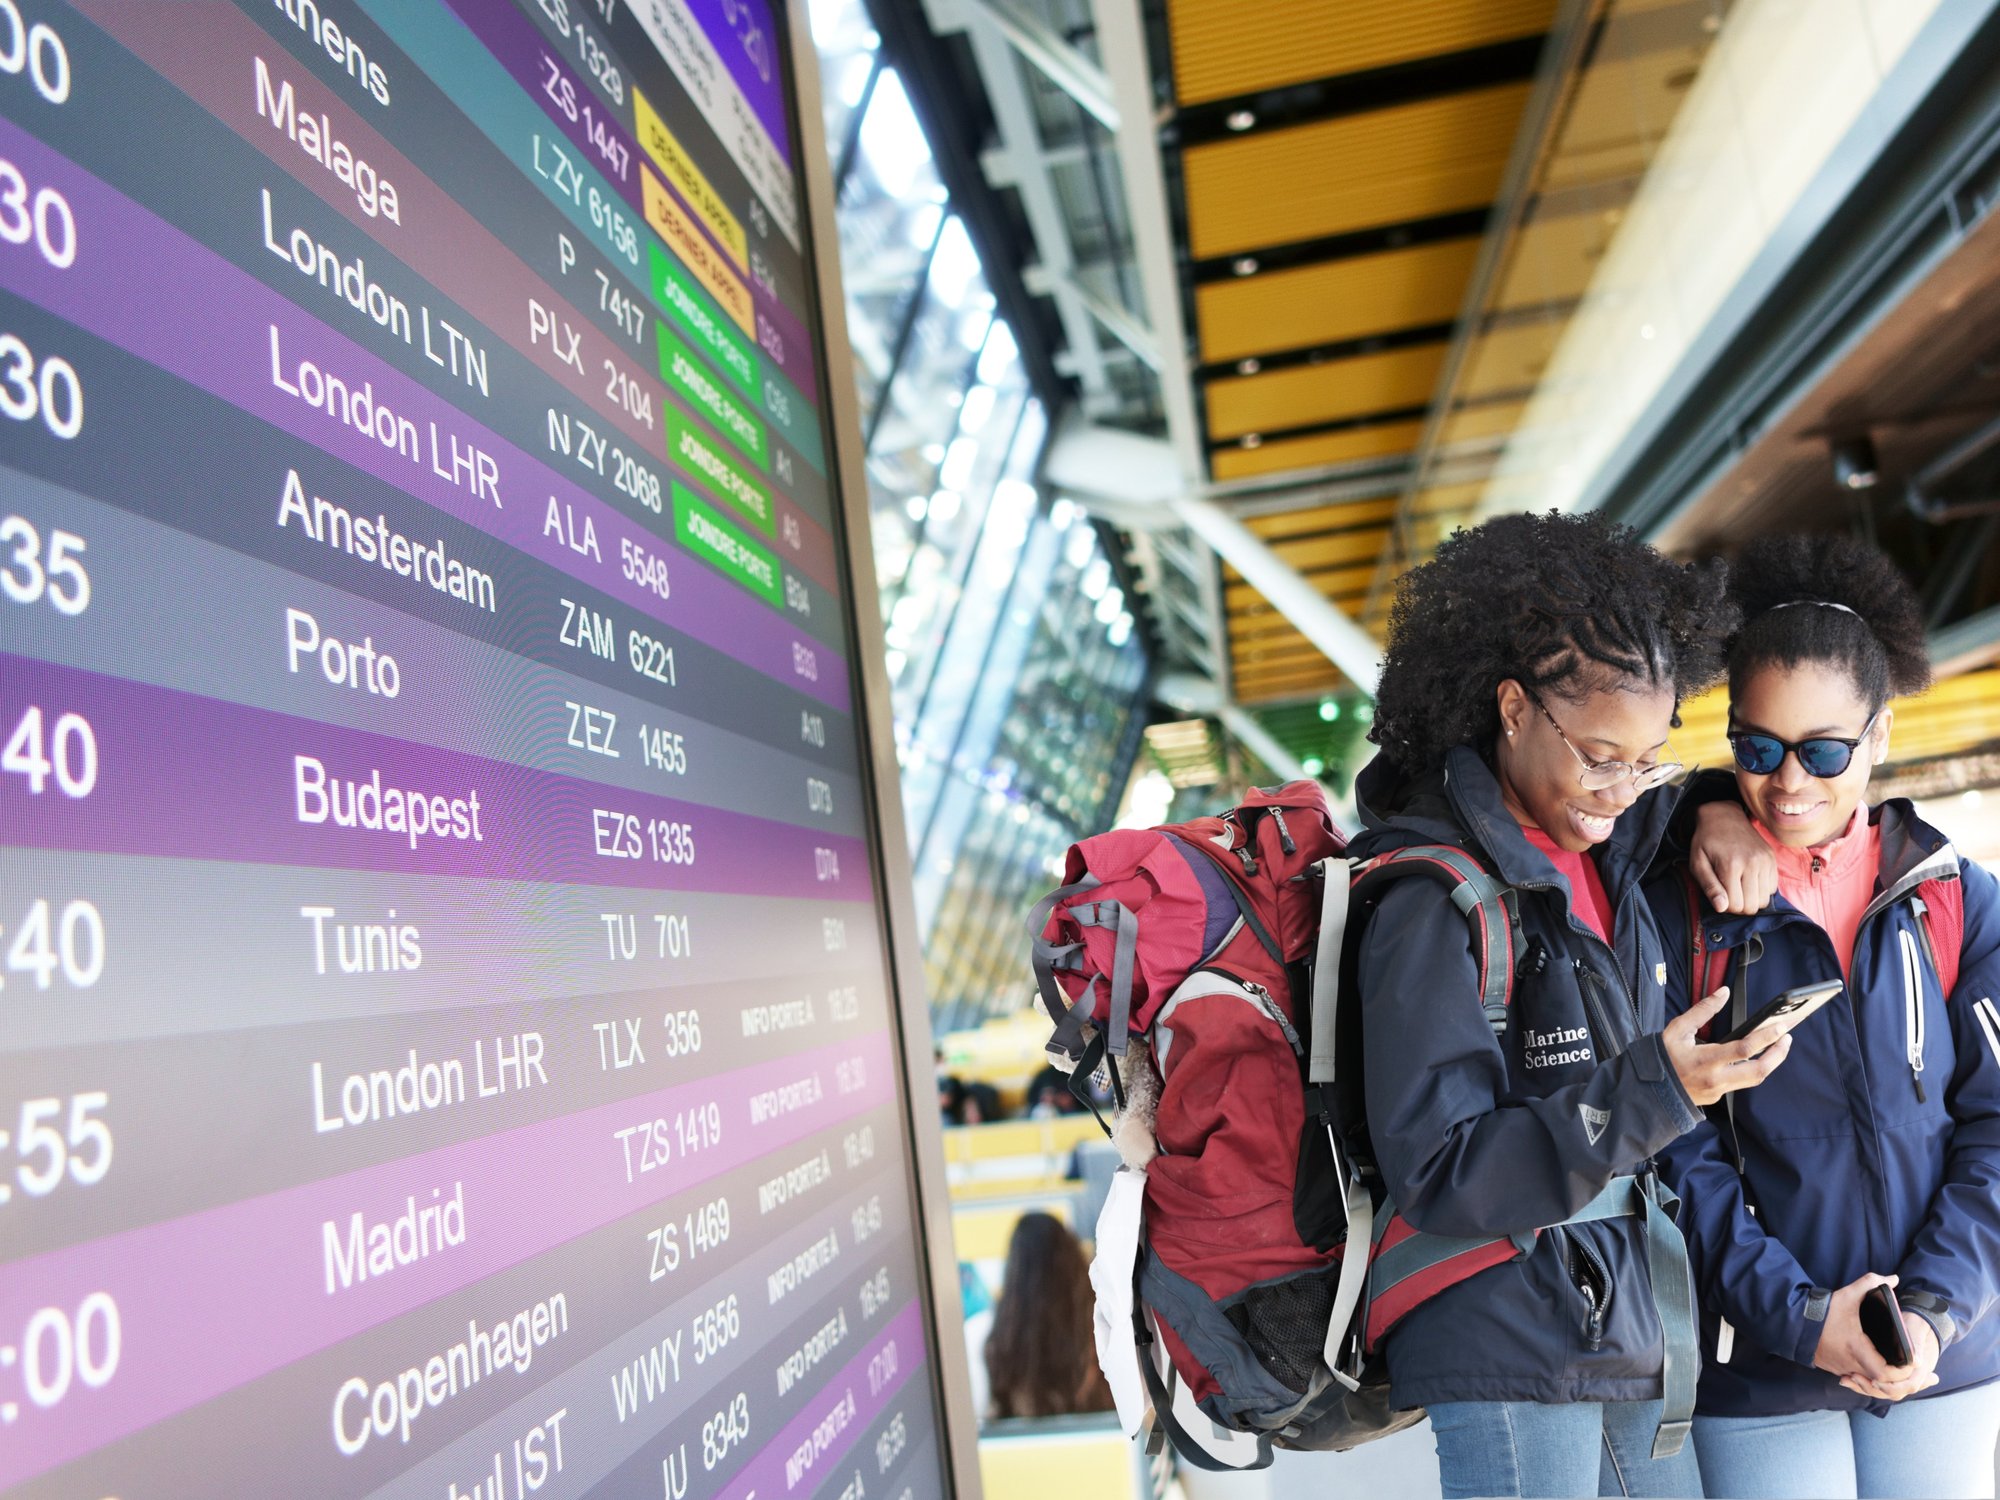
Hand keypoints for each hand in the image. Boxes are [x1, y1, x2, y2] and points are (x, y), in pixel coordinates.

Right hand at [1663, 988, 1790, 1106]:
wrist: (1649, 1089)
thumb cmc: (1662, 1057)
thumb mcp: (1677, 1029)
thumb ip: (1702, 1010)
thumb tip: (1723, 993)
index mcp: (1705, 1060)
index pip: (1744, 1050)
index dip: (1766, 1037)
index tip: (1781, 1026)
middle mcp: (1716, 1079)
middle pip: (1759, 1071)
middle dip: (1778, 1054)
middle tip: (1787, 1038)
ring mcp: (1719, 1091)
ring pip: (1754, 1079)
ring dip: (1771, 1062)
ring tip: (1778, 1046)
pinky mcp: (1718, 1097)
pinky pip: (1740, 1083)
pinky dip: (1751, 1068)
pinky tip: (1754, 1058)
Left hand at [1691, 801, 1777, 913]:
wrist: (1723, 817)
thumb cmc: (1706, 842)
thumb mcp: (1698, 864)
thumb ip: (1709, 887)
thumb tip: (1721, 908)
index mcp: (1731, 866)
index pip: (1736, 905)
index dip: (1726, 906)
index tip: (1719, 895)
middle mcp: (1752, 863)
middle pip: (1752, 906)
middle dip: (1739, 906)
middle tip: (1729, 892)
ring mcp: (1765, 860)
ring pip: (1764, 900)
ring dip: (1751, 898)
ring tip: (1738, 886)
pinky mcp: (1772, 858)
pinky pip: (1772, 888)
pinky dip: (1761, 890)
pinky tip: (1748, 879)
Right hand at [1814, 1274, 1940, 1400]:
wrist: (1795, 1321)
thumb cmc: (1824, 1311)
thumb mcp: (1848, 1294)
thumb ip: (1872, 1282)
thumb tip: (1893, 1278)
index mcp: (1857, 1349)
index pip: (1886, 1374)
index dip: (1902, 1372)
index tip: (1910, 1362)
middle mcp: (1851, 1364)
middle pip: (1882, 1384)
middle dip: (1897, 1378)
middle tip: (1908, 1368)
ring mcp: (1842, 1369)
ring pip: (1869, 1384)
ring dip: (1882, 1379)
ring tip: (1895, 1369)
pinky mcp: (1835, 1370)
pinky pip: (1857, 1379)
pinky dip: (1867, 1377)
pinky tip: (1873, 1366)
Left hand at [1839, 1309, 1941, 1402]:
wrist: (1916, 1325)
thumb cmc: (1916, 1326)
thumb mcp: (1917, 1330)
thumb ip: (1917, 1346)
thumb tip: (1915, 1362)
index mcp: (1921, 1370)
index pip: (1909, 1386)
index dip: (1892, 1387)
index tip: (1876, 1382)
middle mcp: (1911, 1377)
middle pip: (1893, 1393)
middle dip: (1872, 1388)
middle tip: (1853, 1377)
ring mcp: (1900, 1378)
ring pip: (1883, 1391)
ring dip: (1864, 1388)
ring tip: (1845, 1379)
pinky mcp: (1888, 1376)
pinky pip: (1877, 1385)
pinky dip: (1862, 1384)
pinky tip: (1846, 1378)